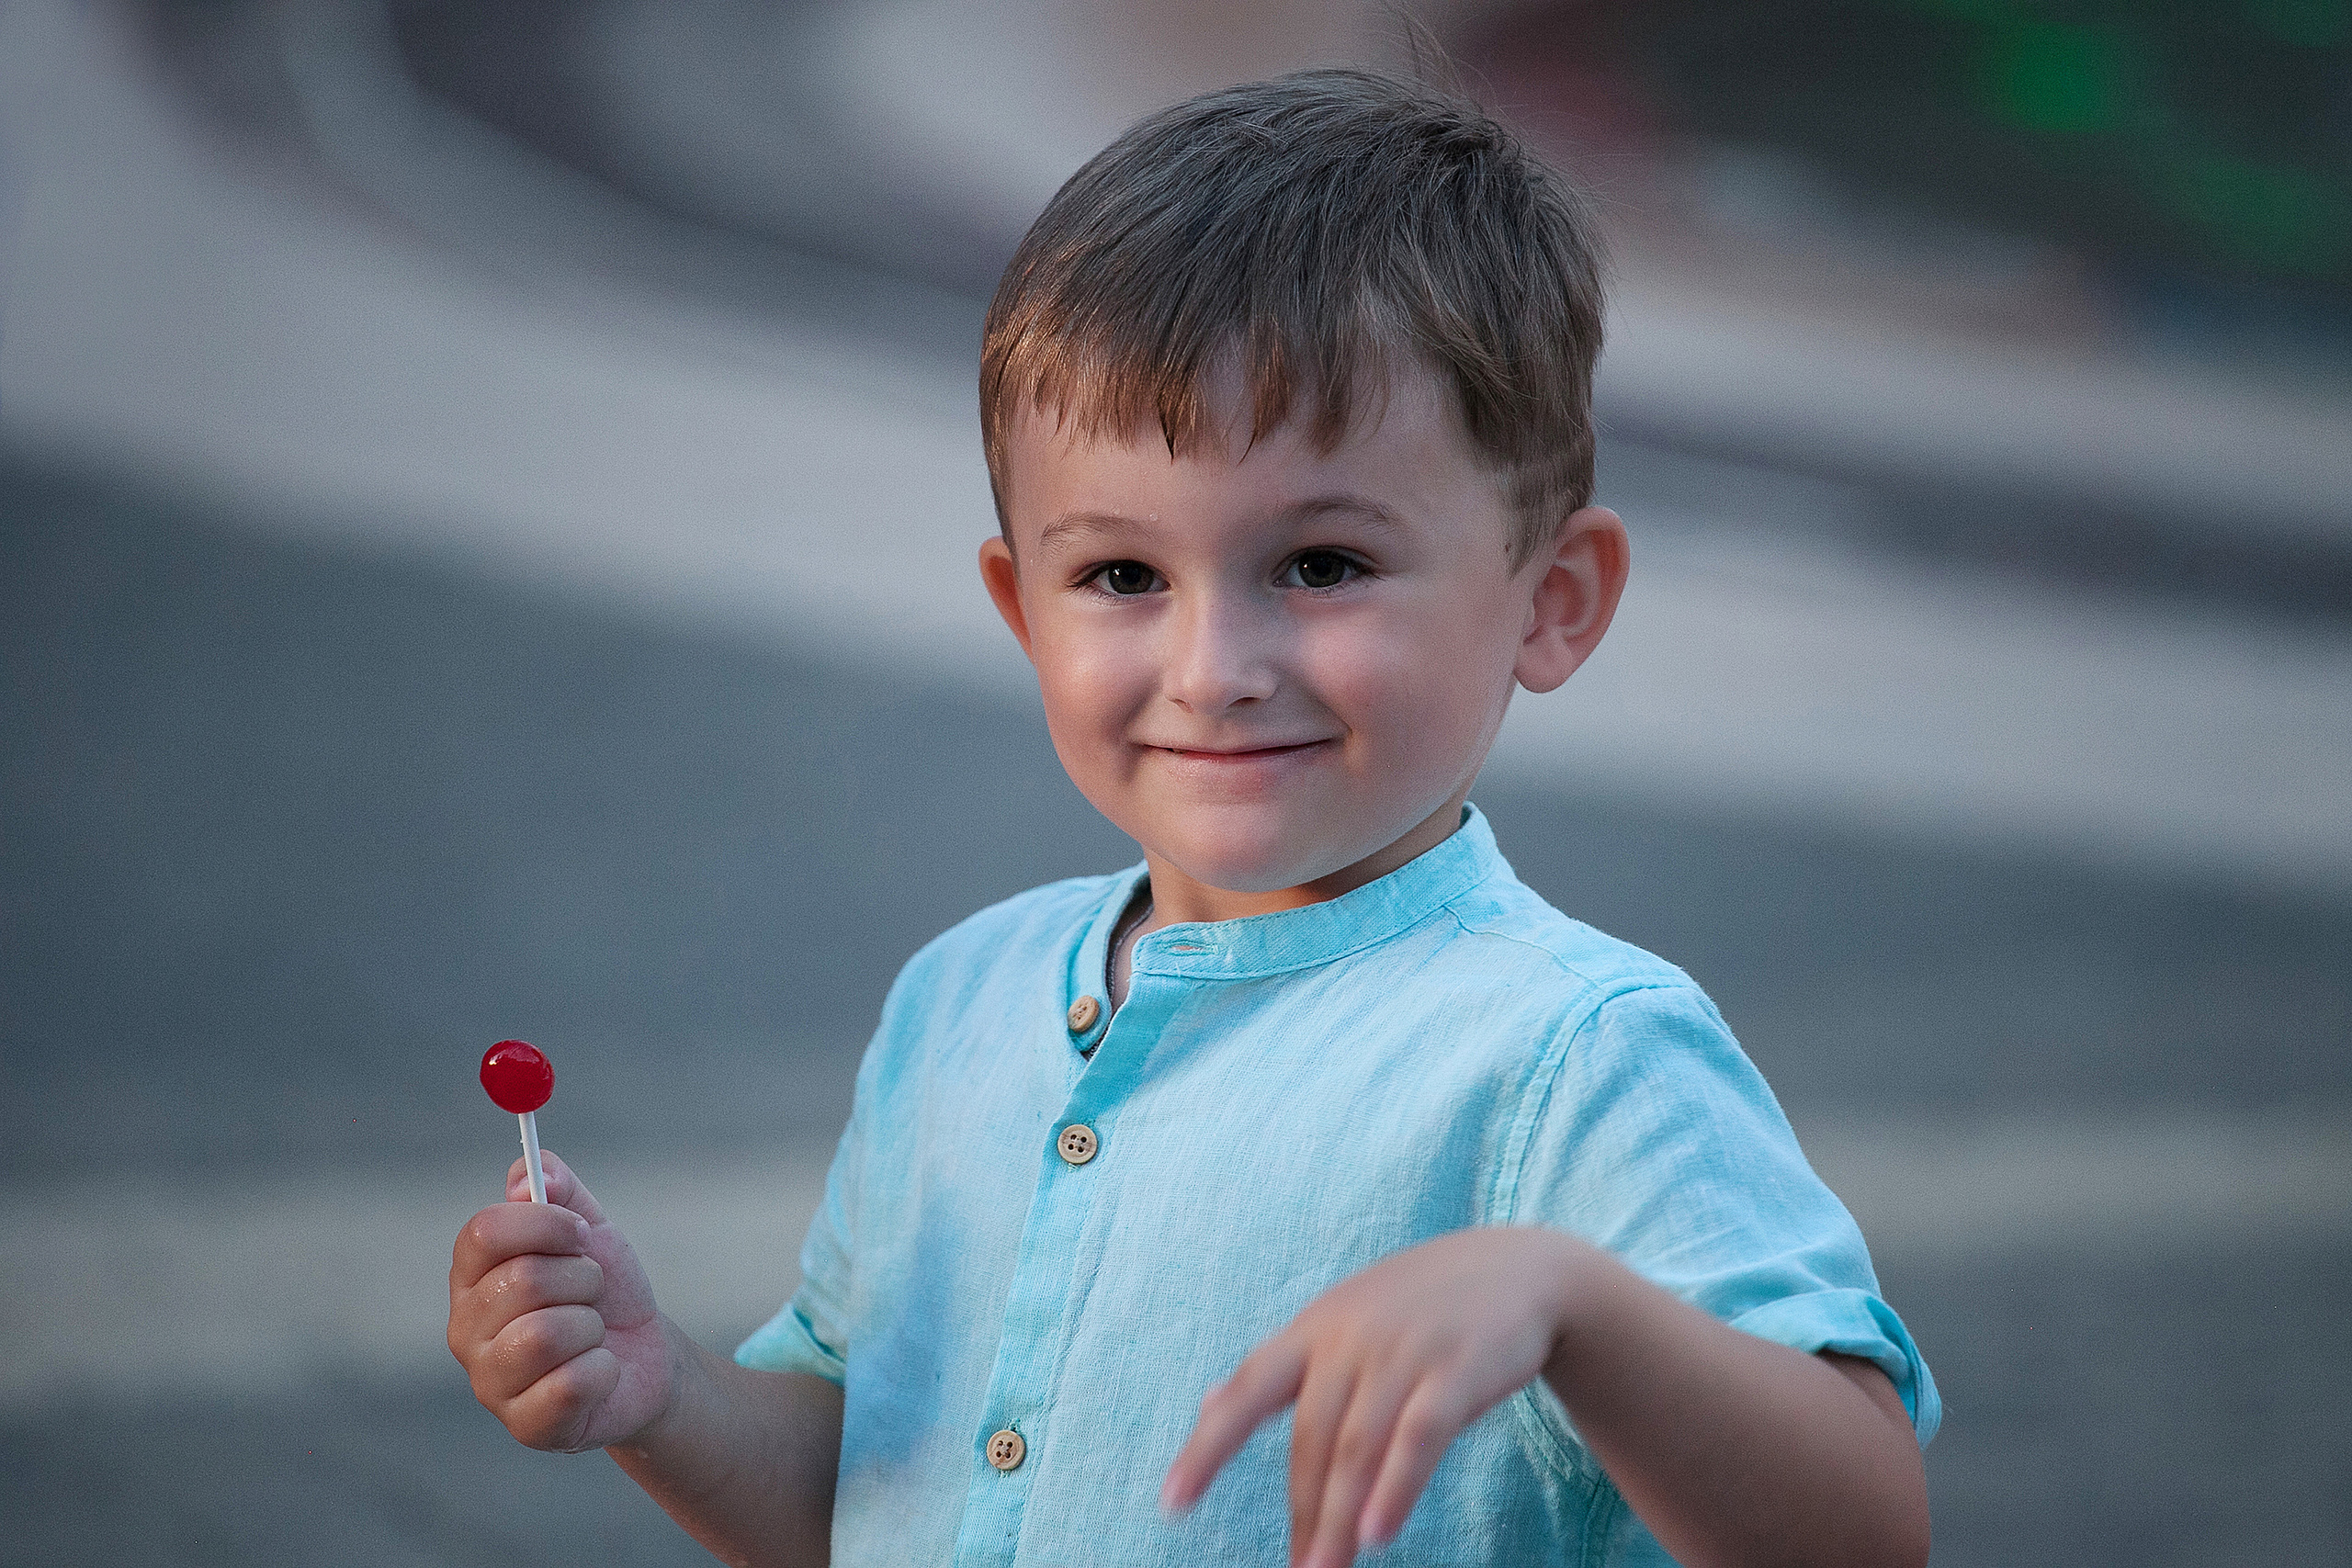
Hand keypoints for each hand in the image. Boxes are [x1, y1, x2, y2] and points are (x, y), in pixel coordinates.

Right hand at [447, 1149, 671, 1452]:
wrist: (646, 1356)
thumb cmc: (606, 1293)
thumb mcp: (591, 1232)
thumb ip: (561, 1190)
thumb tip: (528, 1171)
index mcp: (472, 1277)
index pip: (484, 1232)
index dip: (545, 1223)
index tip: (581, 1233)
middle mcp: (466, 1330)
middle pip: (522, 1279)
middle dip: (583, 1277)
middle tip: (593, 1291)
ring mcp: (489, 1383)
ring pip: (544, 1333)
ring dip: (591, 1325)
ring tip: (592, 1333)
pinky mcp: (525, 1426)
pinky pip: (571, 1384)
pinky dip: (604, 1370)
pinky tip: (600, 1372)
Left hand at [1162, 1227, 1589, 1567]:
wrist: (1520, 1268)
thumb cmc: (1419, 1305)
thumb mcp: (1342, 1321)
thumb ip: (1283, 1369)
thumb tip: (1209, 1402)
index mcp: (1313, 1330)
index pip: (1247, 1391)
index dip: (1208, 1447)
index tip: (1173, 1503)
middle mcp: (1350, 1339)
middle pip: (1311, 1439)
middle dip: (1301, 1512)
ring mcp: (1404, 1352)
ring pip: (1359, 1446)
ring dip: (1338, 1516)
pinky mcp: (1459, 1370)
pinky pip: (1420, 1435)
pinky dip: (1396, 1486)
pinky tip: (1378, 1532)